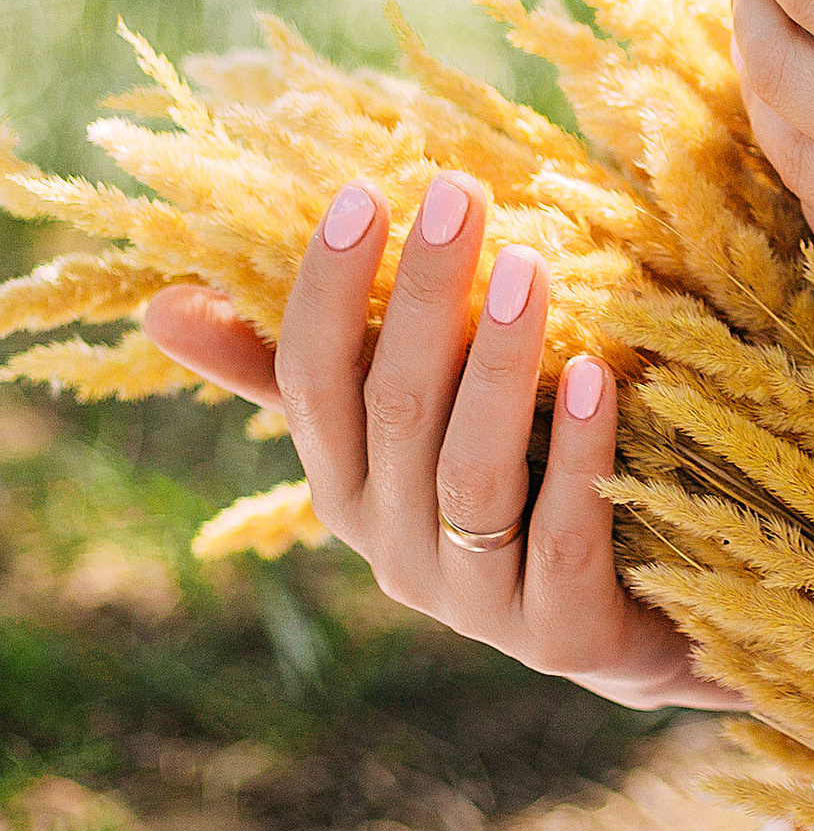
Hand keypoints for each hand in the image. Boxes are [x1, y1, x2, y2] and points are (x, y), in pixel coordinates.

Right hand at [142, 175, 728, 713]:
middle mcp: (394, 549)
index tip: (364, 192)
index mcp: (347, 488)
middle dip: (421, 299)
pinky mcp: (564, 637)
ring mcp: (476, 602)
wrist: (636, 625)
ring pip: (472, 474)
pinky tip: (595, 375)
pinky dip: (576, 455)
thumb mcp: (407, 426)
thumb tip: (159, 305)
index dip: (328, 291)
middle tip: (459, 194)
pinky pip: (563, 537)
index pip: (310, 382)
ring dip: (496, 365)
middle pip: (395, 410)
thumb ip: (303, 369)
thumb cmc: (511, 488)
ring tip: (530, 266)